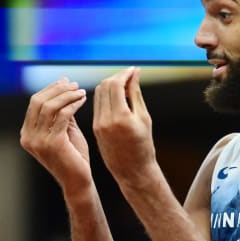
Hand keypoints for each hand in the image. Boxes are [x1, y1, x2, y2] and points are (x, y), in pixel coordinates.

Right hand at [20, 77, 90, 188]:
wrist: (78, 181)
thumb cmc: (74, 157)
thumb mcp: (64, 131)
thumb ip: (60, 113)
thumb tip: (63, 89)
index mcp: (27, 133)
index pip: (35, 102)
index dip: (50, 89)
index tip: (66, 81)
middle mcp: (28, 137)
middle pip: (39, 101)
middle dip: (58, 89)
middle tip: (74, 84)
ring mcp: (38, 141)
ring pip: (50, 106)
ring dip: (67, 95)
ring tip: (81, 91)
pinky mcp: (52, 143)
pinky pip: (62, 115)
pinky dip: (73, 104)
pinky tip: (83, 100)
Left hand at [93, 67, 155, 188]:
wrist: (133, 170)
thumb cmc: (144, 145)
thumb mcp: (144, 118)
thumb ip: (136, 94)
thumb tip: (135, 74)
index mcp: (120, 117)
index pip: (116, 85)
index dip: (124, 74)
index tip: (134, 70)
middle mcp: (106, 120)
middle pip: (104, 87)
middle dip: (117, 77)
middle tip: (130, 75)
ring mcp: (98, 124)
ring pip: (98, 94)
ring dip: (110, 85)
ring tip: (125, 85)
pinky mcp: (95, 128)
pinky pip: (98, 104)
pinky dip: (106, 96)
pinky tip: (118, 97)